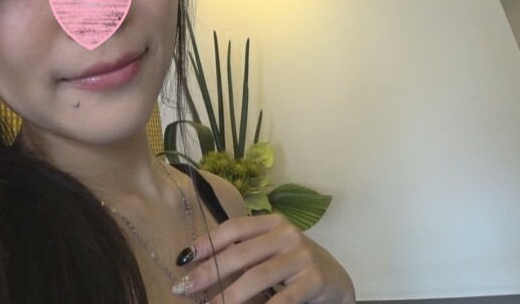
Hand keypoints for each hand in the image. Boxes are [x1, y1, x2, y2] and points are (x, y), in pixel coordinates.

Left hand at [172, 213, 354, 303]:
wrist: (337, 282)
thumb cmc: (294, 267)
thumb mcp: (271, 252)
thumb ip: (244, 254)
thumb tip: (198, 269)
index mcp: (272, 223)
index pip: (233, 228)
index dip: (207, 242)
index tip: (183, 259)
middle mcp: (287, 234)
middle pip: (240, 254)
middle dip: (209, 272)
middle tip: (185, 288)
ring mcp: (302, 256)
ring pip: (257, 276)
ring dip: (230, 296)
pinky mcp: (315, 279)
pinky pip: (282, 299)